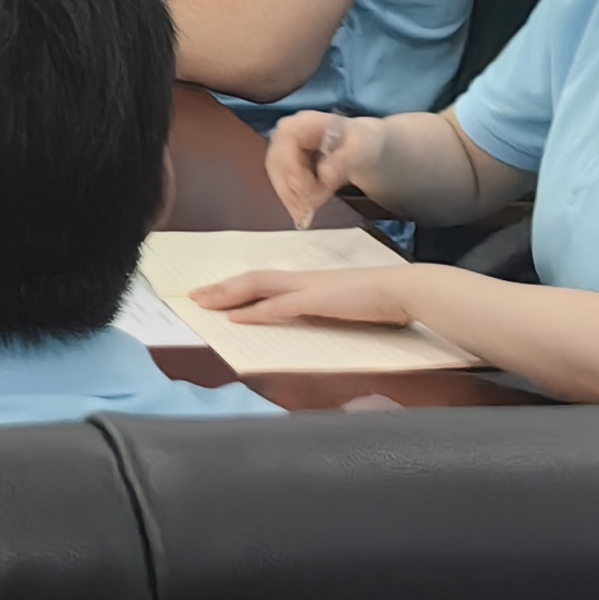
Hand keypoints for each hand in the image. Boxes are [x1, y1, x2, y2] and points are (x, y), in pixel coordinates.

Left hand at [190, 264, 418, 329]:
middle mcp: (303, 280)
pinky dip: (255, 312)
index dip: (238, 285)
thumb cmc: (381, 301)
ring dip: (228, 295)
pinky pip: (279, 307)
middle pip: (252, 279)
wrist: (405, 290)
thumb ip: (325, 312)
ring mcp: (309, 288)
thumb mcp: (345, 307)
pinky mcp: (317, 301)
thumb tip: (313, 320)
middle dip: (221, 288)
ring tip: (203, 302)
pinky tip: (237, 318)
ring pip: (257, 286)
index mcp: (309, 282)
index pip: (264, 280)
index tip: (215, 292)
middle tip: (194, 296)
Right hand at [265, 110, 381, 229]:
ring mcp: (284, 149)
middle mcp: (287, 133)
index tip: (309, 193)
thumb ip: (342, 160)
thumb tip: (324, 176)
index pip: (285, 142)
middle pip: (276, 162)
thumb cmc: (362, 142)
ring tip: (306, 216)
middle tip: (306, 212)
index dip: (292, 169)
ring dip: (290, 199)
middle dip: (290, 190)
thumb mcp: (360, 148)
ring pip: (277, 176)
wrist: (362, 146)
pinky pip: (282, 184)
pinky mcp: (286, 165)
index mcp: (304, 122)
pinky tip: (304, 213)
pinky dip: (292, 201)